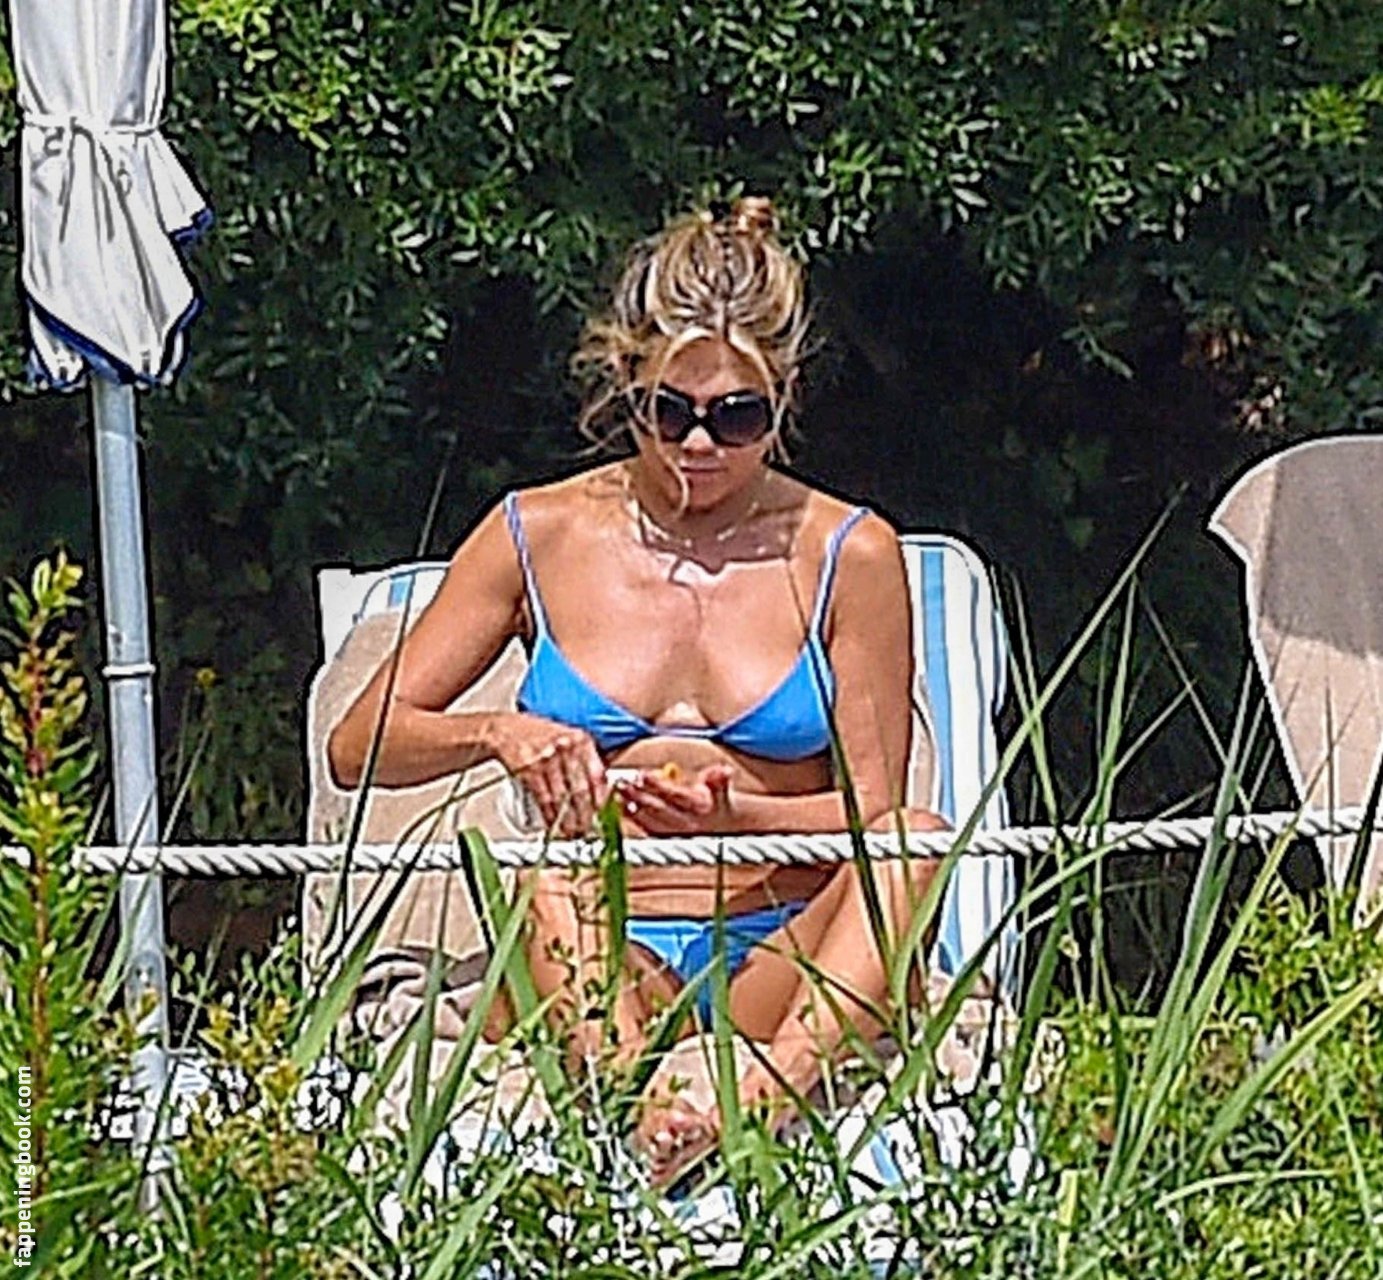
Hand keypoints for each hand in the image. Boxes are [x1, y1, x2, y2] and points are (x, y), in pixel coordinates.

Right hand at [486, 713, 604, 836]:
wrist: (504, 729)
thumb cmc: (539, 737)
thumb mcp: (568, 738)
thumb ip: (585, 758)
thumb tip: (602, 790)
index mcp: (581, 740)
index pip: (598, 775)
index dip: (601, 800)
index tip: (602, 816)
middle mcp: (566, 747)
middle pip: (581, 790)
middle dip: (585, 816)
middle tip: (585, 830)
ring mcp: (546, 757)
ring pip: (562, 798)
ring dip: (567, 820)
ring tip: (571, 833)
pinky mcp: (528, 768)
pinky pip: (543, 798)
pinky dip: (549, 815)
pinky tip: (553, 825)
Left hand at [613, 764, 733, 834]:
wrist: (727, 831)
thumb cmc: (718, 804)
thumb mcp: (722, 789)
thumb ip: (719, 779)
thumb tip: (724, 771)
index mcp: (700, 808)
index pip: (676, 795)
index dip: (658, 785)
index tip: (642, 774)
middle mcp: (687, 825)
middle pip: (658, 809)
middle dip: (638, 795)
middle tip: (621, 782)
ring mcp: (675, 836)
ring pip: (649, 821)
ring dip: (632, 807)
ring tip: (616, 793)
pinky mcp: (665, 842)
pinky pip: (646, 831)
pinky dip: (633, 819)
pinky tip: (619, 807)